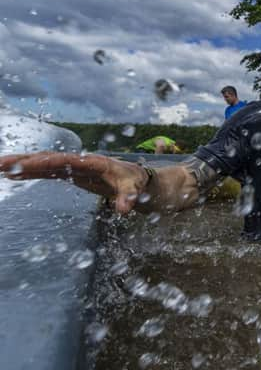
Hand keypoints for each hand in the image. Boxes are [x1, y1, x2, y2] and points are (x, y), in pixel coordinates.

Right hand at [0, 152, 148, 213]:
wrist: (137, 179)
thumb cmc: (135, 182)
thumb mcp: (135, 190)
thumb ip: (129, 198)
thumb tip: (124, 210)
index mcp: (93, 162)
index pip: (65, 161)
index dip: (44, 162)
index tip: (24, 164)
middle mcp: (80, 162)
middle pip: (48, 159)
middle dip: (24, 161)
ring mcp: (74, 167)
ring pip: (44, 163)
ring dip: (22, 164)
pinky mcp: (71, 174)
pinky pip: (47, 171)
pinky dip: (30, 172)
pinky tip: (12, 174)